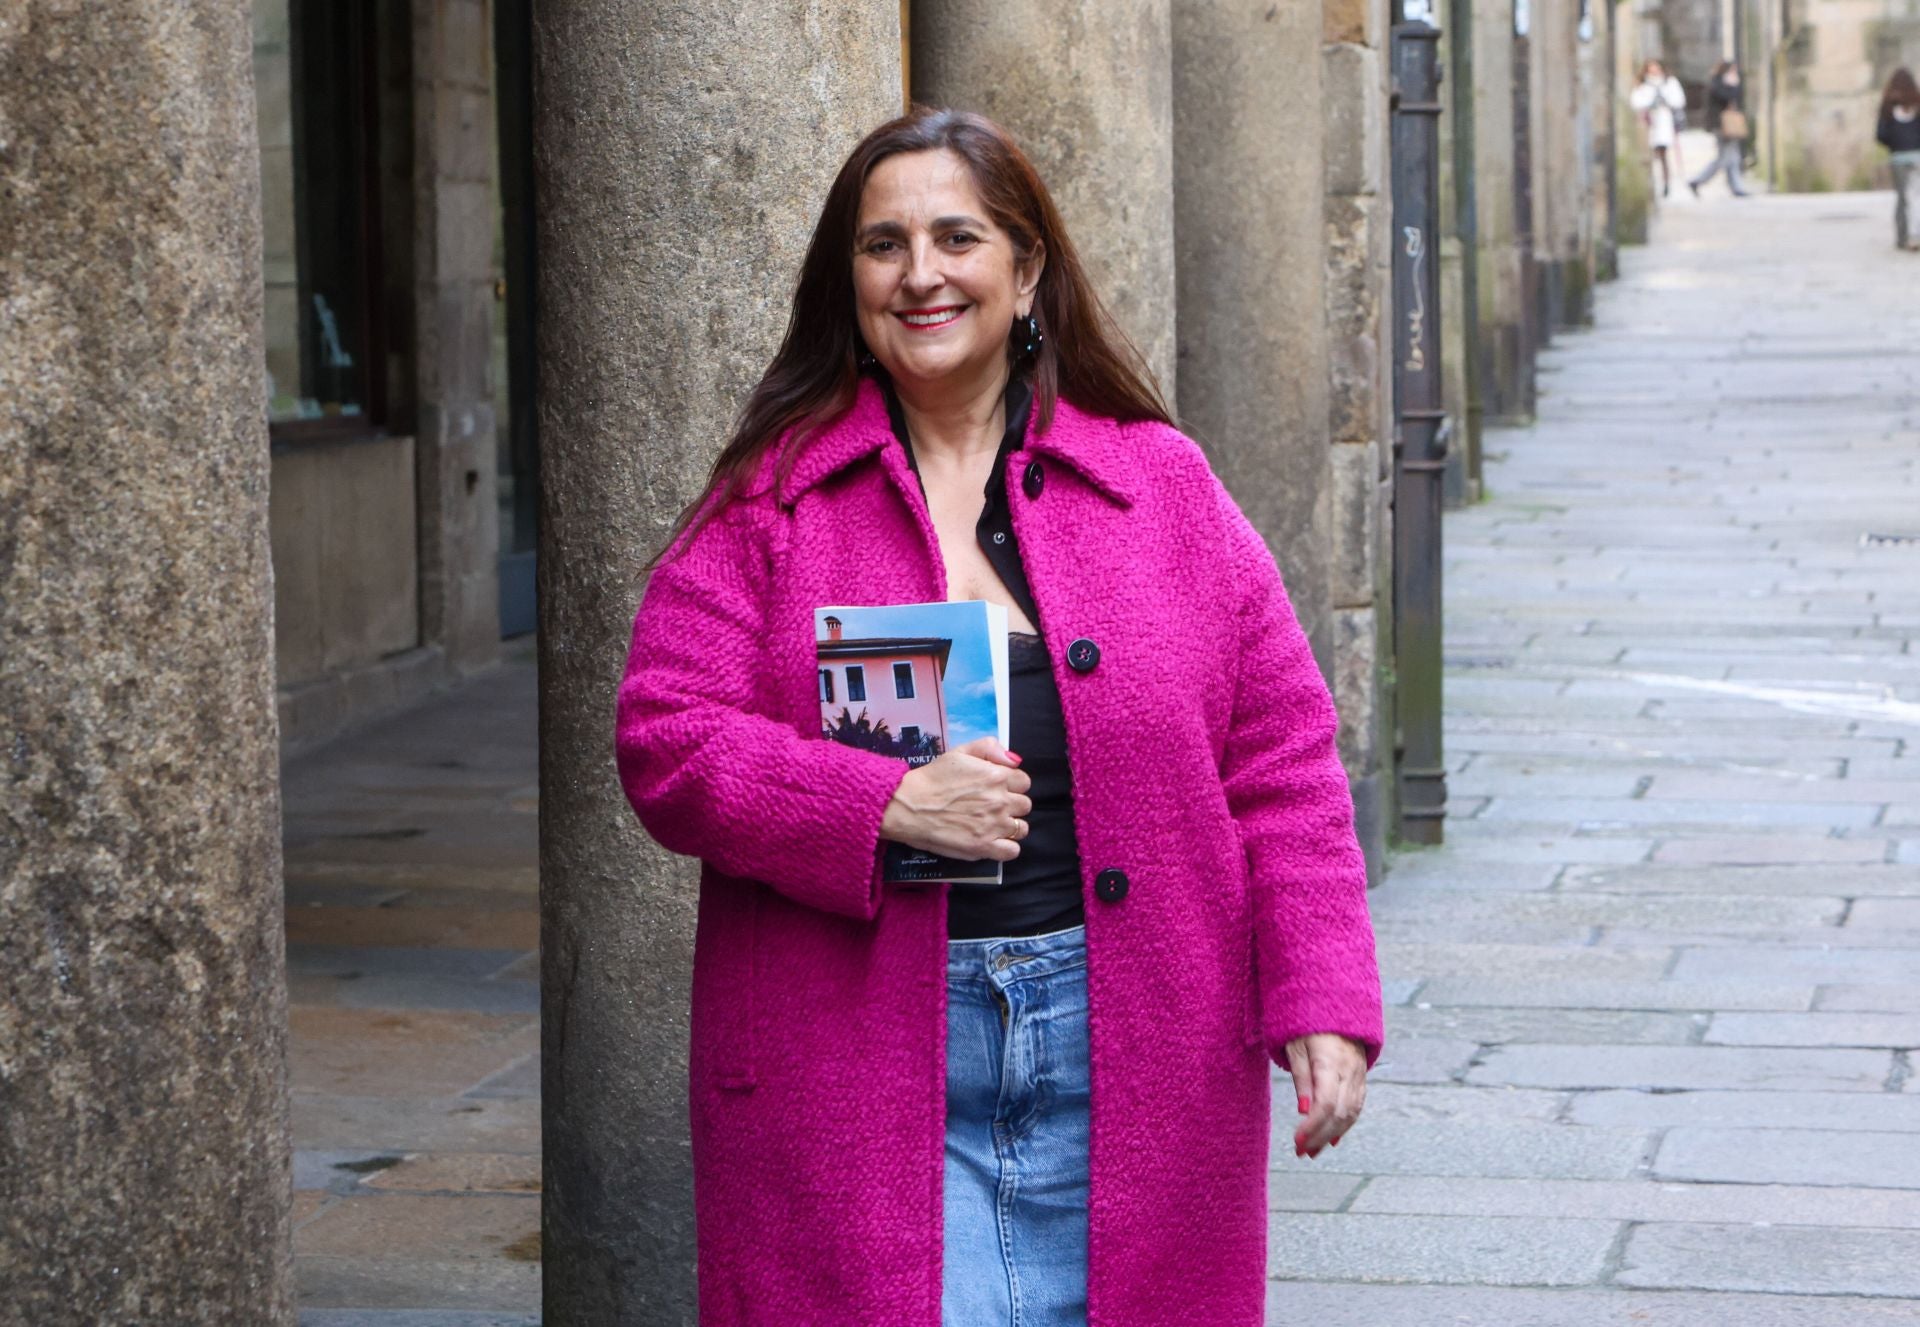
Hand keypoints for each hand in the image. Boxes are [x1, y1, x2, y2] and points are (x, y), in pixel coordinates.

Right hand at [879, 737, 1031, 862]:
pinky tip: (992, 841)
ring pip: (1021, 828)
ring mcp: (994, 825)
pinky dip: (1006, 848)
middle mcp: (1000, 801)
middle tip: (991, 807)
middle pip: (1024, 805)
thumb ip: (990, 748)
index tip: (997, 789)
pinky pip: (1012, 851)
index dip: (1011, 785)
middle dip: (1011, 805)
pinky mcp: (984, 847)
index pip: (1024, 782)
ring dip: (1010, 826)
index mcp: (996, 776)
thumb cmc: (932, 778)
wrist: (908, 805)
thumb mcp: (960, 752)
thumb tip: (1014, 760)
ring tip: (992, 825)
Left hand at [1285, 1033, 1367, 1158]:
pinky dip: (1344, 1125)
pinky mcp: (1362, 1077)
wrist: (1335, 1004)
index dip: (1313, 1127)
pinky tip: (1331, 1139)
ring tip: (1312, 1151)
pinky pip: (1356, 1106)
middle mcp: (1350, 1070)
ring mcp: (1359, 1074)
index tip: (1297, 1142)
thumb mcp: (1296, 1047)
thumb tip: (1304, 1111)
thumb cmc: (1307, 1024)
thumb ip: (1301, 1079)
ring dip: (1331, 1135)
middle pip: (1339, 1113)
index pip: (1326, 1103)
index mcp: (1331, 1061)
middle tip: (1300, 1152)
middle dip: (1320, 1137)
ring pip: (1351, 1113)